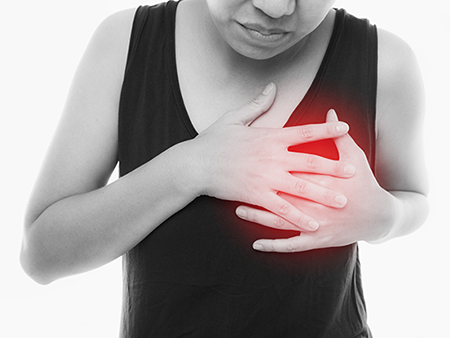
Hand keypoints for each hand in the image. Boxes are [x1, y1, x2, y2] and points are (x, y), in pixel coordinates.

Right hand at [191, 84, 355, 231]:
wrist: (194, 164)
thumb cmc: (213, 140)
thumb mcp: (234, 117)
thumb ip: (257, 103)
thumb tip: (272, 87)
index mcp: (270, 137)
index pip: (305, 132)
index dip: (327, 130)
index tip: (346, 128)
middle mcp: (273, 157)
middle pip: (311, 162)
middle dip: (334, 166)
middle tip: (353, 172)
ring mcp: (266, 178)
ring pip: (302, 188)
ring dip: (324, 194)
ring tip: (342, 201)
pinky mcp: (257, 196)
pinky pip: (282, 209)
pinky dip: (299, 216)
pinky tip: (313, 223)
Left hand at [236, 109, 396, 251]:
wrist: (379, 217)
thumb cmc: (364, 184)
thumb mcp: (354, 157)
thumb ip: (338, 136)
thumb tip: (331, 112)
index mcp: (323, 181)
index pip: (293, 172)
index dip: (271, 165)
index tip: (251, 158)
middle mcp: (316, 203)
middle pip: (281, 196)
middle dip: (258, 190)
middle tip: (236, 185)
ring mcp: (316, 224)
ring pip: (282, 221)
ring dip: (259, 217)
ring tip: (238, 210)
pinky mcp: (317, 241)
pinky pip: (291, 245)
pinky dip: (274, 246)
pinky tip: (257, 244)